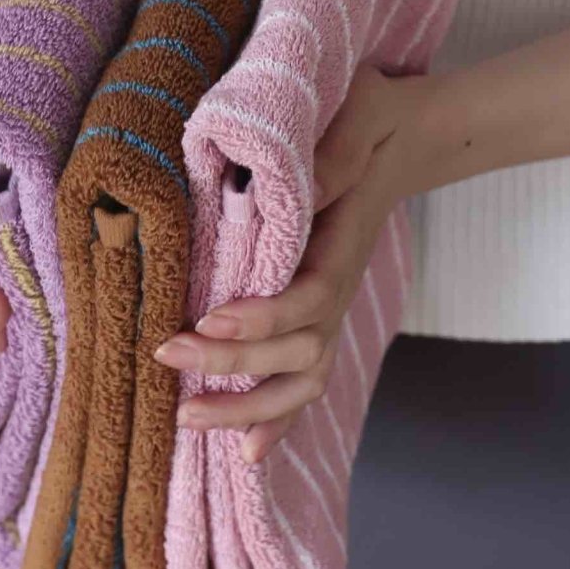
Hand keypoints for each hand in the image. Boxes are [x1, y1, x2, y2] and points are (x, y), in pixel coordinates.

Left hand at [155, 65, 445, 463]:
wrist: (400, 139)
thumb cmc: (370, 120)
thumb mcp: (358, 115)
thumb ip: (333, 154)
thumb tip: (297, 182)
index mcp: (343, 245)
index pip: (311, 298)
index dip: (266, 318)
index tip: (213, 320)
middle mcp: (339, 289)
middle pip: (298, 353)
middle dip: (234, 366)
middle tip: (168, 356)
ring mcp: (331, 310)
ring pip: (299, 382)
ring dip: (245, 409)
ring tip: (185, 420)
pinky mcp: (317, 318)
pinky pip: (303, 379)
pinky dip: (276, 421)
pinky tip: (246, 453)